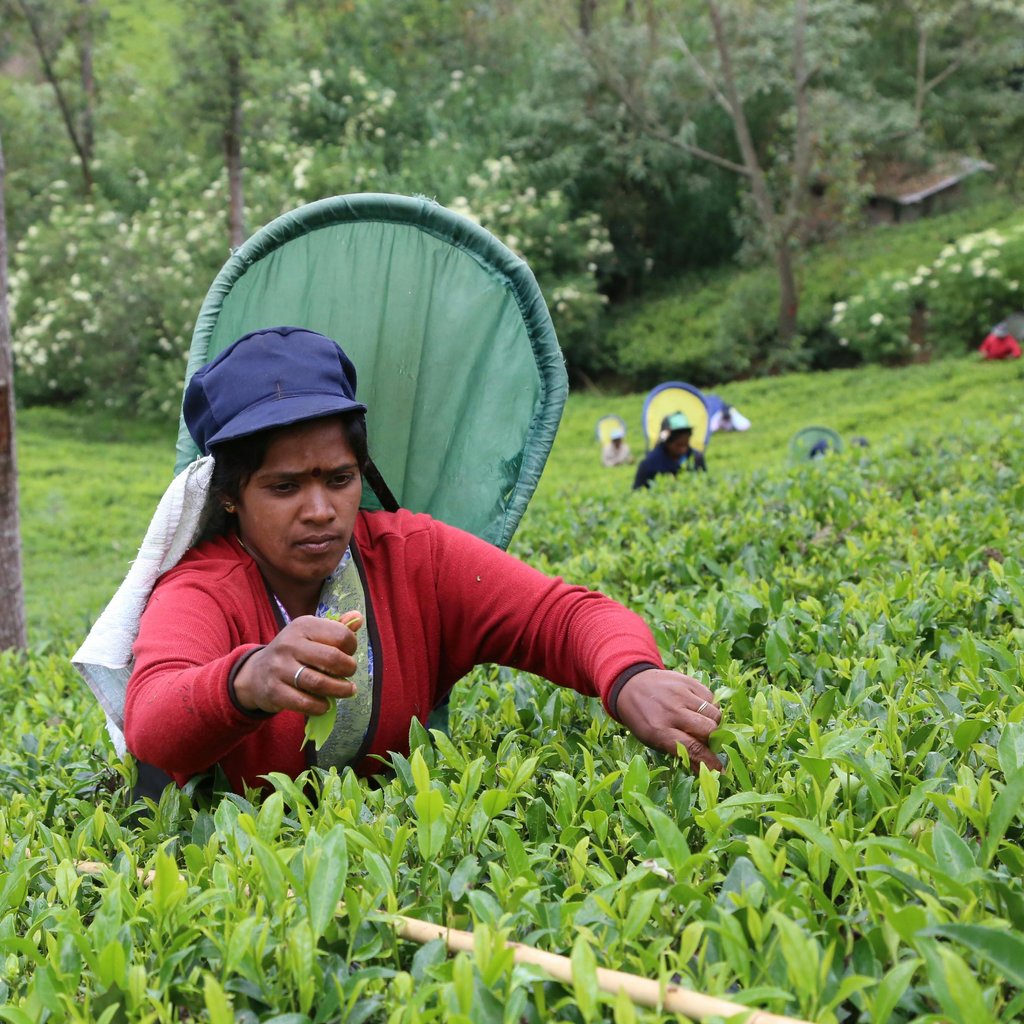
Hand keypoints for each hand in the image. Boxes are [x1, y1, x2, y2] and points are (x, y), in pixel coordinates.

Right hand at [232, 612, 360, 714]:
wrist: (256, 673)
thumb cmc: (293, 652)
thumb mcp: (311, 634)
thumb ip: (336, 627)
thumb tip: (358, 617)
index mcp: (303, 625)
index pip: (340, 634)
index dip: (351, 646)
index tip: (349, 654)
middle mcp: (290, 644)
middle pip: (332, 658)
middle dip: (348, 669)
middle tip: (350, 675)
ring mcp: (280, 668)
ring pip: (319, 682)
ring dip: (339, 690)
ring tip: (347, 691)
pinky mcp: (274, 691)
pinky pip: (304, 702)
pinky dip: (320, 706)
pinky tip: (325, 705)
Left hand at [615, 669, 721, 771]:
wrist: (631, 685)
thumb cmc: (642, 718)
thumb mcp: (652, 740)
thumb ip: (679, 753)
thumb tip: (704, 770)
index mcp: (659, 730)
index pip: (692, 749)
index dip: (709, 761)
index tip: (719, 769)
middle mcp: (672, 711)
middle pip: (709, 730)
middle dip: (712, 740)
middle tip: (707, 741)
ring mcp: (681, 694)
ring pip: (714, 713)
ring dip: (713, 723)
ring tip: (703, 724)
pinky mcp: (688, 681)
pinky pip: (711, 697)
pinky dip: (710, 706)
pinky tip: (699, 709)